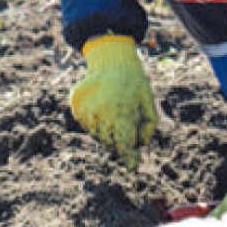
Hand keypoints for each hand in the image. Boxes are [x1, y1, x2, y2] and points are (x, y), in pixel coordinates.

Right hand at [70, 35, 156, 168]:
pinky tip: (103, 109)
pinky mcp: (77, 107)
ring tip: (115, 114)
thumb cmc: (135, 85)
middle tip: (126, 130)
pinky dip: (95, 122)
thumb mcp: (149, 103)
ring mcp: (87, 111)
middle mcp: (102, 114)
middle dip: (119, 142)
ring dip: (107, 132)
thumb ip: (148, 127)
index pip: (123, 145)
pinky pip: (86, 124)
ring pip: (97, 134)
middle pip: (109, 142)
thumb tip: (142, 146)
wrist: (113, 62)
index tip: (134, 165)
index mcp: (122, 114)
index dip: (129, 156)